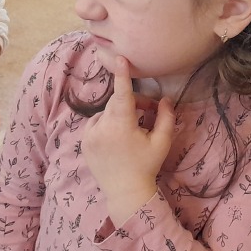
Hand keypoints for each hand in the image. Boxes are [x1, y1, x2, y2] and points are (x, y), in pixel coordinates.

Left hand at [82, 57, 172, 221]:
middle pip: (117, 103)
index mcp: (122, 126)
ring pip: (106, 112)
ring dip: (119, 114)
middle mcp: (102, 128)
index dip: (122, 75)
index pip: (122, 94)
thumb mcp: (161, 142)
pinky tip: (117, 138)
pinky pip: (96, 124)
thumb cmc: (146, 166)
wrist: (125, 191)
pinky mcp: (84, 142)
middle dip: (133, 103)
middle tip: (149, 112)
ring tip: (132, 130)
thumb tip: (165, 99)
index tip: (120, 58)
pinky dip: (106, 124)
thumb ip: (165, 117)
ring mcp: (90, 135)